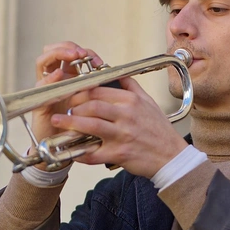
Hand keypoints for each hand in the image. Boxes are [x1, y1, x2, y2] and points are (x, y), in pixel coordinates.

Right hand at [32, 41, 103, 152]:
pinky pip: (41, 85)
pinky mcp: (39, 100)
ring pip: (44, 61)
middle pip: (55, 50)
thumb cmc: (80, 127)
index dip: (85, 53)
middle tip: (82, 53)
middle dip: (68, 47)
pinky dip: (49, 78)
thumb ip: (101, 92)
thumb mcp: (94, 107)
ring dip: (58, 54)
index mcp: (69, 78)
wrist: (63, 149)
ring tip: (72, 56)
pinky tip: (58, 75)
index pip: (72, 54)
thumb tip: (120, 78)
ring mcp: (45, 89)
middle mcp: (55, 80)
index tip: (99, 62)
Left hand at [50, 76, 188, 178]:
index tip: (71, 94)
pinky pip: (94, 153)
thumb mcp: (149, 102)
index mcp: (131, 101)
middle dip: (73, 106)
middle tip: (63, 108)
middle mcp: (127, 116)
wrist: (172, 156)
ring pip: (90, 126)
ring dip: (70, 124)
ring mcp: (123, 135)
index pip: (99, 90)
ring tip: (58, 122)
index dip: (80, 92)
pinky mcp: (119, 154)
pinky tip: (72, 150)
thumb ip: (131, 86)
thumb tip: (115, 73)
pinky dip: (80, 152)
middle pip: (92, 105)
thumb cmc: (159, 130)